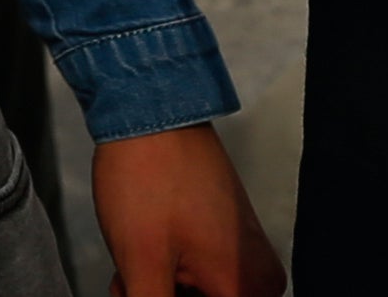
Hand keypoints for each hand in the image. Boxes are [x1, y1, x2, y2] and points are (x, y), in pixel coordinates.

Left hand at [89, 124, 284, 293]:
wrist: (150, 110)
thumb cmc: (148, 180)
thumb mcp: (142, 264)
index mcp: (245, 291)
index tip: (148, 287)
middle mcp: (259, 280)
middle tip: (127, 283)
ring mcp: (248, 259)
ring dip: (159, 294)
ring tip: (129, 269)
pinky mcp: (232, 243)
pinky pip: (203, 281)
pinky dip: (168, 277)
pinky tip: (143, 256)